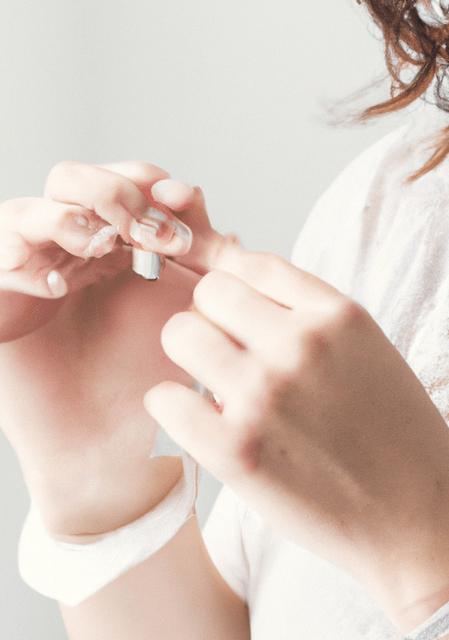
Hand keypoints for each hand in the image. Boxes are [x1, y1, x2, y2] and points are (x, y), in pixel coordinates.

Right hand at [0, 162, 234, 533]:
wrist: (115, 456)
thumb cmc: (155, 391)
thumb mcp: (187, 327)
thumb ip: (205, 281)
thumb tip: (235, 237)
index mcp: (118, 249)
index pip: (124, 187)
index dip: (149, 185)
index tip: (187, 206)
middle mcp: (69, 254)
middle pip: (74, 183)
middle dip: (112, 193)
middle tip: (151, 229)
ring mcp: (27, 275)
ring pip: (27, 212)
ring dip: (70, 218)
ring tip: (104, 246)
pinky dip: (23, 260)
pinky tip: (60, 283)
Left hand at [145, 248, 448, 624]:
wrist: (422, 523)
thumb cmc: (402, 447)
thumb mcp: (376, 359)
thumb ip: (317, 326)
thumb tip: (246, 300)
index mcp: (341, 316)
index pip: (253, 264)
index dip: (239, 292)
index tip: (241, 321)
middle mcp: (302, 344)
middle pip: (209, 294)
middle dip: (213, 324)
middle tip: (231, 364)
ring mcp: (265, 394)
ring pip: (179, 336)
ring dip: (191, 363)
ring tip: (220, 396)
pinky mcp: (235, 449)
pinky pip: (164, 400)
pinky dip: (174, 412)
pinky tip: (207, 429)